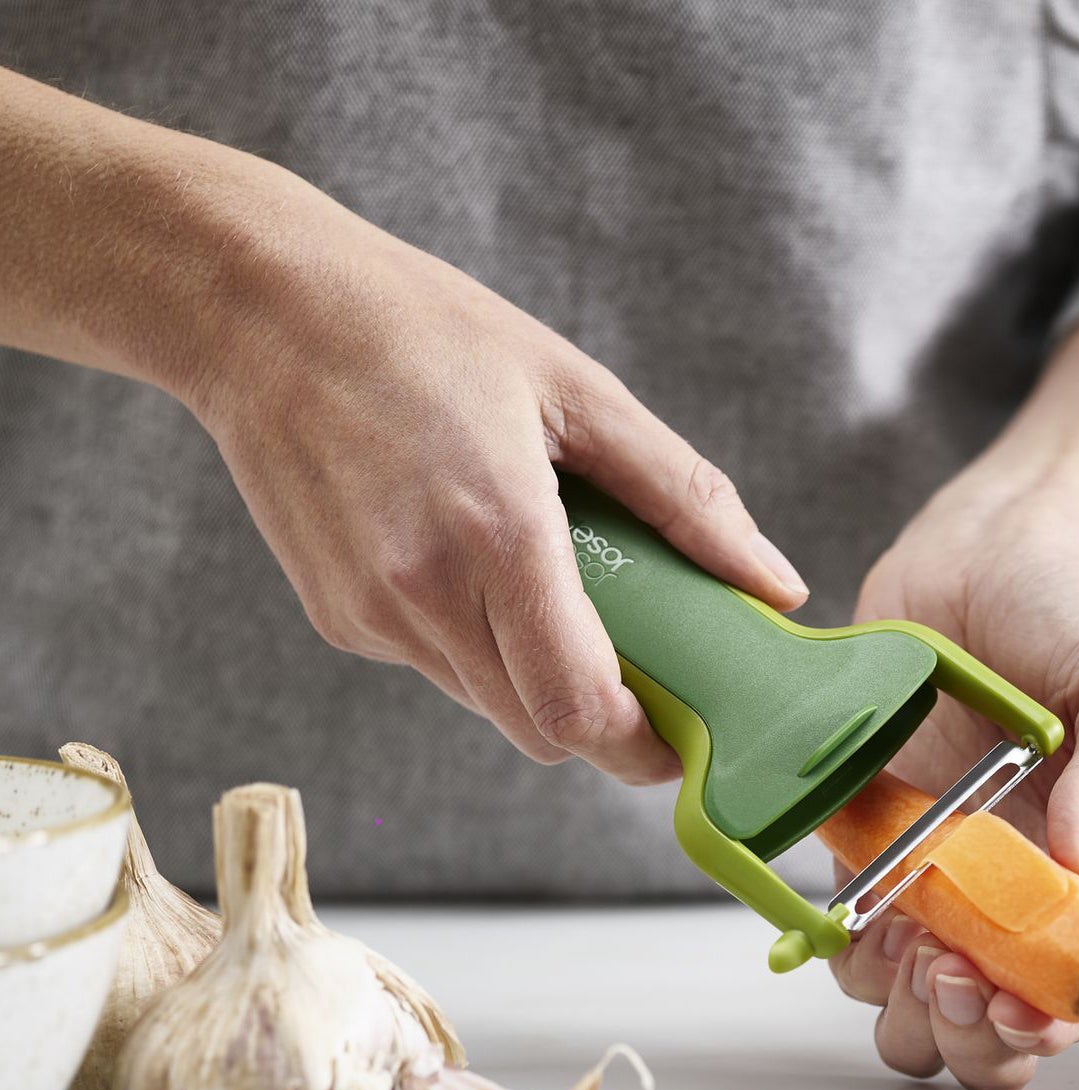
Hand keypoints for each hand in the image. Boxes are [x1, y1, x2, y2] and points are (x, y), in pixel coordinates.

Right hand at [182, 177, 808, 777]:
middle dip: (604, 723)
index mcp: (500, 535)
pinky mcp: (339, 621)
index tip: (683, 736)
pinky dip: (478, 645)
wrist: (256, 309)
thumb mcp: (578, 392)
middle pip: (542, 731)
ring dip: (539, 680)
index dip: (642, 747)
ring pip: (490, 706)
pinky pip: (438, 668)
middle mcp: (427, 593)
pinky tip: (471, 564)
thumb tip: (776, 583)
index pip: (581, 711)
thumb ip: (686, 498)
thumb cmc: (426, 333)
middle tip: (645, 667)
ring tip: (554, 590)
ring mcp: (373, 615)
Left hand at [830, 477, 1078, 1089]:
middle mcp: (1020, 894)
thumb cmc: (1076, 611)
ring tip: (904, 942)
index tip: (1008, 1006)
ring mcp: (943, 880)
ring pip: (915, 1005)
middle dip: (969, 1033)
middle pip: (997, 1027)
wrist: (989, 547)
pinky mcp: (872, 851)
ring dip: (904, 1004)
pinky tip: (859, 910)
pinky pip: (851, 942)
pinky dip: (847, 951)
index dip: (1047, 1022)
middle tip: (947, 974)